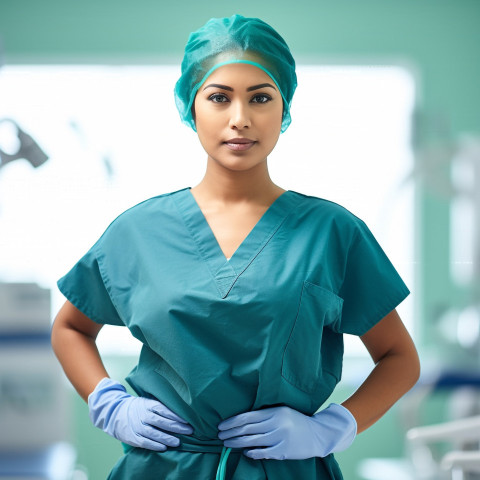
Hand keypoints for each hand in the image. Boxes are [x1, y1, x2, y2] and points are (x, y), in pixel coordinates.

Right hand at [88, 377, 193, 450]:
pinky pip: (144, 442)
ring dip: (166, 438)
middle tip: (189, 430)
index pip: (164, 409)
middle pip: (161, 421)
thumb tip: (180, 408)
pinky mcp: (133, 436)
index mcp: (148, 405)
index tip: (187, 419)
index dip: (175, 415)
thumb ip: (161, 406)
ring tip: (178, 442)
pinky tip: (164, 448)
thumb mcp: (148, 402)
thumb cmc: (138, 408)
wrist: (116, 413)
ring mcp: (137, 426)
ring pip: (153, 433)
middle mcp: (143, 415)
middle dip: (176, 426)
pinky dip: (154, 445)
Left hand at [217, 403, 356, 459]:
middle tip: (219, 435)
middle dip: (231, 433)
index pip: (248, 416)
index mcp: (275, 412)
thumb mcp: (281, 411)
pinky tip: (244, 452)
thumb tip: (242, 420)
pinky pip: (263, 453)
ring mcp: (280, 439)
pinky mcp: (283, 452)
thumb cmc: (296, 421)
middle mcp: (277, 424)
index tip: (221, 425)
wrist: (318, 434)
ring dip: (237, 443)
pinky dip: (252, 452)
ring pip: (252, 441)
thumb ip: (265, 415)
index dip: (232, 421)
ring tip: (227, 444)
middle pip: (248, 429)